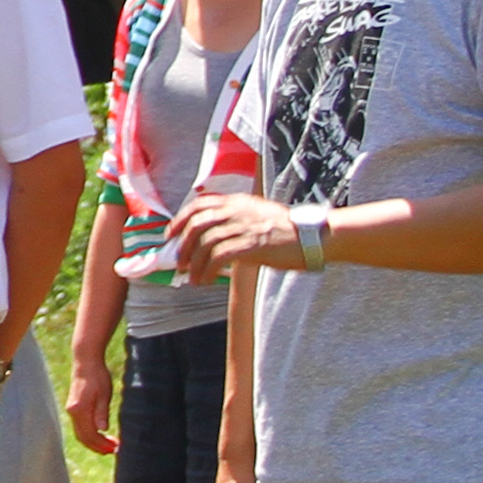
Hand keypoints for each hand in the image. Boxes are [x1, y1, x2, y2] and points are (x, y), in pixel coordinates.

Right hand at [67, 347, 117, 459]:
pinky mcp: (74, 407)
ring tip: (109, 445)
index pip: (90, 435)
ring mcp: (72, 410)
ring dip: (94, 441)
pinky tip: (100, 433)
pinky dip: (90, 434)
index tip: (115, 448)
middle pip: (83, 437)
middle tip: (113, 450)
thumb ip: (101, 412)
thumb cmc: (98, 376)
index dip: (102, 444)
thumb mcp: (104, 394)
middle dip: (97, 446)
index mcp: (80, 409)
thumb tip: (102, 429)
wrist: (86, 361)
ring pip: (80, 433)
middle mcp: (73, 412)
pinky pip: (80, 426)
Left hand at [167, 195, 300, 276]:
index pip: (199, 204)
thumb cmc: (285, 231)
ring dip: (194, 263)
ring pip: (205, 243)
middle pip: (197, 224)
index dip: (180, 220)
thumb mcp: (257, 216)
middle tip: (178, 262)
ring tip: (191, 277)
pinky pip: (218, 257)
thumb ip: (234, 221)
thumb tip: (210, 241)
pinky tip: (205, 280)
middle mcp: (237, 210)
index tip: (171, 235)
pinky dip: (207, 270)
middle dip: (183, 245)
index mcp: (236, 201)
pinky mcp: (251, 244)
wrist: (311, 237)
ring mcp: (243, 226)